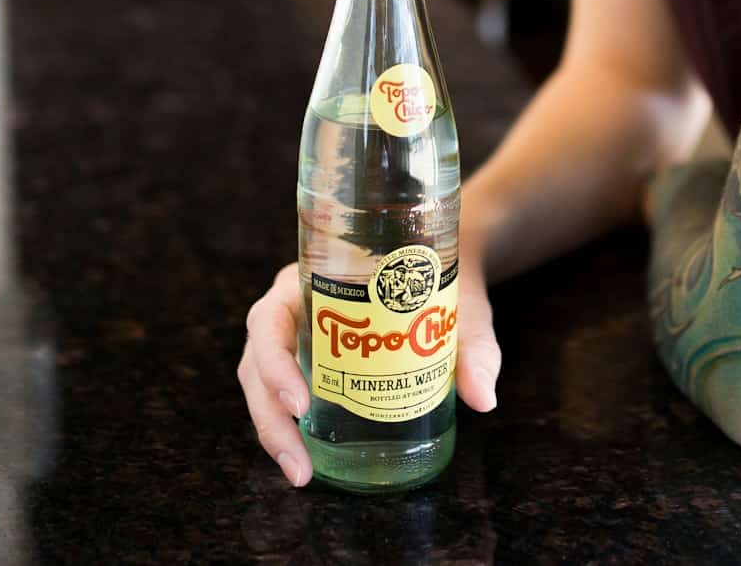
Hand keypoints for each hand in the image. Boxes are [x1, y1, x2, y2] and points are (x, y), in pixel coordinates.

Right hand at [238, 251, 501, 487]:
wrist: (440, 267)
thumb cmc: (440, 278)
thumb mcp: (459, 307)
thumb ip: (473, 348)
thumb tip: (482, 398)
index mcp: (312, 280)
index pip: (269, 319)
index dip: (275, 363)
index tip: (302, 403)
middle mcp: (293, 308)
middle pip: (257, 364)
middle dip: (270, 418)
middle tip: (300, 466)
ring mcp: (296, 337)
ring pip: (261, 385)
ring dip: (274, 432)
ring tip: (301, 473)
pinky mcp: (307, 362)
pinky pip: (282, 395)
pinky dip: (288, 429)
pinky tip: (307, 462)